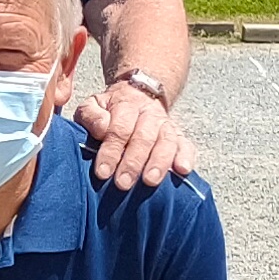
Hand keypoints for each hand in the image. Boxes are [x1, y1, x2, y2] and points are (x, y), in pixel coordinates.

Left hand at [72, 84, 193, 189]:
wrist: (138, 96)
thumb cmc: (109, 110)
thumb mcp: (92, 106)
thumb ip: (91, 116)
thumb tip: (101, 128)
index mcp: (126, 106)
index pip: (120, 129)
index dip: (111, 151)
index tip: (102, 172)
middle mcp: (150, 115)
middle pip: (144, 138)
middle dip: (133, 162)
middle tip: (123, 183)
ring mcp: (167, 126)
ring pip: (167, 142)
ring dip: (159, 163)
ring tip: (150, 181)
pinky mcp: (179, 136)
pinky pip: (187, 146)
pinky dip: (186, 158)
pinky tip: (183, 171)